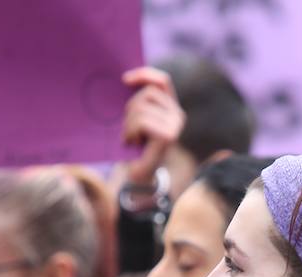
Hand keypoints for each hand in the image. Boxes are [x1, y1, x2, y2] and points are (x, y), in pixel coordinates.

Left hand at [121, 67, 184, 186]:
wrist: (140, 177)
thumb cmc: (135, 147)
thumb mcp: (136, 121)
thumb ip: (137, 103)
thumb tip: (124, 80)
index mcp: (171, 107)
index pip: (162, 81)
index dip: (144, 75)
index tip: (124, 79)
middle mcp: (178, 114)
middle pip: (147, 94)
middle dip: (129, 109)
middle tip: (127, 129)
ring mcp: (175, 125)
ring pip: (142, 108)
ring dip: (128, 124)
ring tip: (129, 138)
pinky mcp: (169, 136)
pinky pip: (142, 122)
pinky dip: (130, 132)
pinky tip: (132, 142)